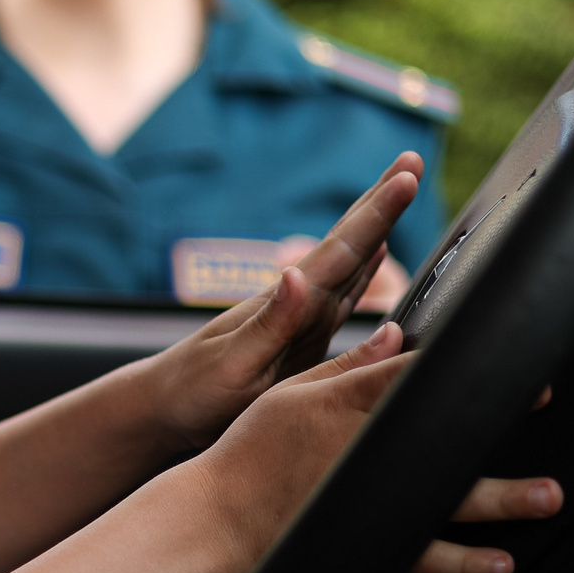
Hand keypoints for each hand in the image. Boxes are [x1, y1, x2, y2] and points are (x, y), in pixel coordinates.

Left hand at [146, 152, 423, 451]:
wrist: (161, 411)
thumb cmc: (192, 392)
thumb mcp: (233, 364)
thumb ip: (270, 324)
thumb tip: (297, 272)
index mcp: (287, 306)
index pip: (340, 251)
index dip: (377, 213)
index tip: (407, 175)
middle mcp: (297, 305)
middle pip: (347, 245)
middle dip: (380, 203)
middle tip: (412, 161)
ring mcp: (300, 321)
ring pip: (349, 265)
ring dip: (376, 227)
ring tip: (399, 191)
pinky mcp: (300, 342)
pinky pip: (343, 298)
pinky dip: (363, 272)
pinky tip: (373, 258)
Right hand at [209, 323, 561, 572]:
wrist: (213, 522)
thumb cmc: (247, 457)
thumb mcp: (289, 396)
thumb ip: (345, 367)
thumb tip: (394, 336)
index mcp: (341, 406)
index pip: (413, 377)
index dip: (465, 364)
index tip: (514, 357)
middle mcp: (360, 452)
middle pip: (439, 434)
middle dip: (494, 424)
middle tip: (539, 410)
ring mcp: (365, 502)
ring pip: (443, 500)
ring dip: (499, 500)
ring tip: (545, 497)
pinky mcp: (363, 544)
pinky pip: (422, 556)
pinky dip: (461, 562)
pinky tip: (496, 564)